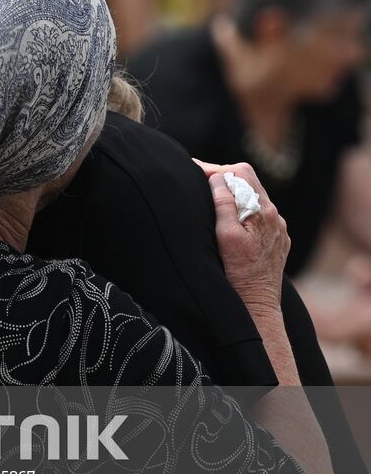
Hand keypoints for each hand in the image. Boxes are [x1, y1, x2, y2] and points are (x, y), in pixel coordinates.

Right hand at [194, 159, 289, 315]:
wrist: (258, 304)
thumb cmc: (238, 273)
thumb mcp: (225, 236)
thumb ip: (224, 204)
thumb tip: (218, 178)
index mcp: (263, 211)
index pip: (242, 173)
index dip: (217, 169)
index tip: (195, 172)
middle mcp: (275, 216)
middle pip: (249, 182)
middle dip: (224, 178)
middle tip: (198, 182)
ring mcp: (278, 228)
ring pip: (254, 198)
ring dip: (234, 194)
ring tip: (210, 200)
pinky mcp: (277, 239)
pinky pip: (259, 214)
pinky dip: (243, 210)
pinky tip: (229, 222)